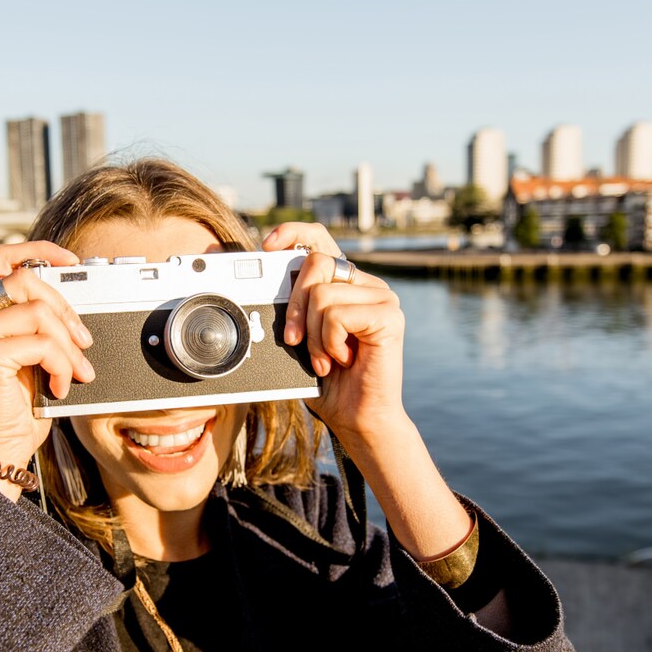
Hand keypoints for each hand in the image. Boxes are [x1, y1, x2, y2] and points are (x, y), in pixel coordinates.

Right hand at [0, 242, 95, 498]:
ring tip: (75, 372)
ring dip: (67, 343)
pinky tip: (60, 386)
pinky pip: (38, 341)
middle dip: (64, 309)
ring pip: (36, 311)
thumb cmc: (12, 416)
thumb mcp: (28, 361)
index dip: (37, 252)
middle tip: (84, 343)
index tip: (69, 261)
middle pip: (23, 281)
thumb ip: (35, 328)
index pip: (1, 261)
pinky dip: (61, 363)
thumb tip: (71, 305)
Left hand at [262, 223, 408, 448]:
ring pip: (322, 294)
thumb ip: (292, 307)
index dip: (293, 233)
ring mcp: (382, 297)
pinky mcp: (389, 316)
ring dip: (313, 336)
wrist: (356, 417)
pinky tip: (343, 359)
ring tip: (325, 359)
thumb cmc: (328, 381)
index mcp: (345, 283)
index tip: (267, 245)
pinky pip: (337, 315)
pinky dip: (329, 343)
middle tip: (294, 339)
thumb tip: (262, 283)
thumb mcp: (301, 336)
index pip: (320, 240)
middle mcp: (367, 284)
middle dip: (294, 305)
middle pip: (315, 264)